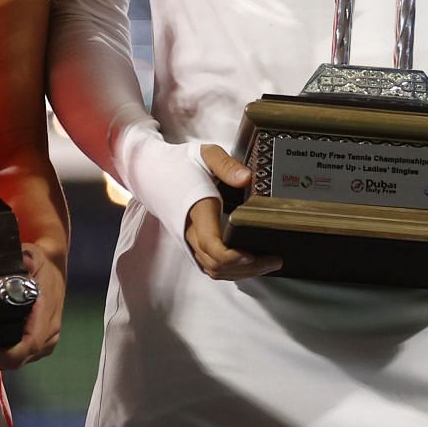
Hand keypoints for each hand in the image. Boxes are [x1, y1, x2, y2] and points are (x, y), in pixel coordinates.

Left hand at [0, 241, 64, 370]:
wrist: (54, 272)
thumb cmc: (43, 266)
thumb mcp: (36, 257)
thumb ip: (30, 258)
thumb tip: (24, 258)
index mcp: (47, 318)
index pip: (28, 345)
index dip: (4, 353)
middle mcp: (48, 337)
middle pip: (15, 360)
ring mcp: (42, 345)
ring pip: (13, 363)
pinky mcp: (35, 347)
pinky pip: (14, 359)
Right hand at [183, 145, 280, 280]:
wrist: (152, 171)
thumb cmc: (181, 163)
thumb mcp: (205, 154)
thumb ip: (226, 165)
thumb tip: (246, 178)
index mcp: (196, 210)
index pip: (212, 245)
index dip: (233, 257)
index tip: (253, 254)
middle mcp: (190, 231)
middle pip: (217, 264)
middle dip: (247, 267)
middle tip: (274, 259)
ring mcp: (189, 240)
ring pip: (213, 270)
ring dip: (241, 272)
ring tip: (268, 263)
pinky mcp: (191, 243)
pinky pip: (209, 266)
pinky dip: (230, 271)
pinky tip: (249, 264)